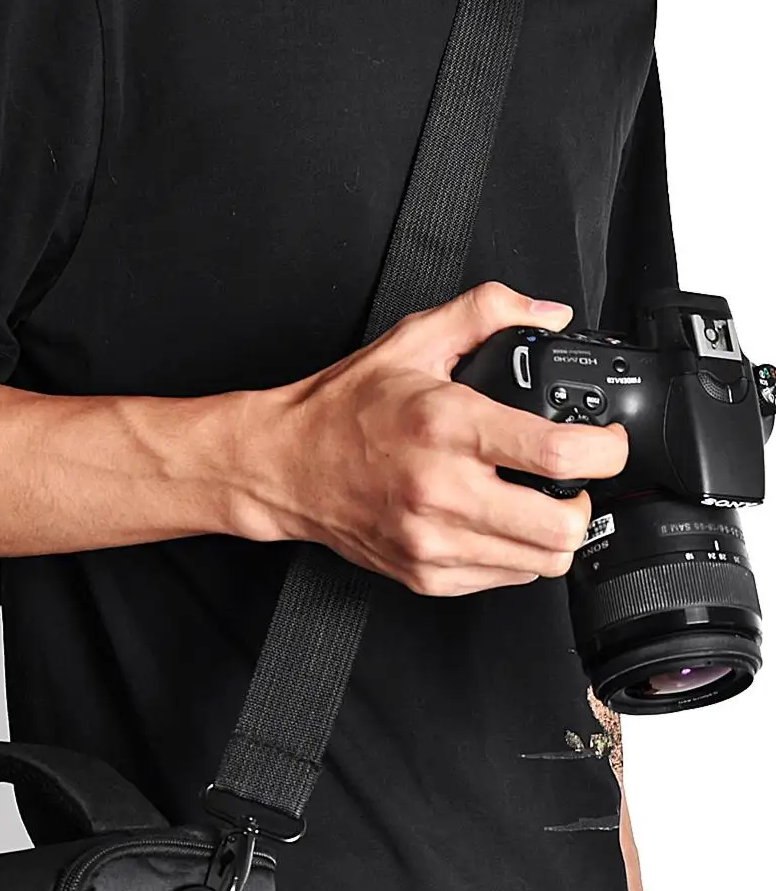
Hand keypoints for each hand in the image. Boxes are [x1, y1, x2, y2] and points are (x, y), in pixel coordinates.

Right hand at [265, 281, 629, 595]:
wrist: (284, 467)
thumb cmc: (343, 410)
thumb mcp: (413, 340)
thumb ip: (486, 311)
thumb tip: (548, 312)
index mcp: (447, 427)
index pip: (557, 455)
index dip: (605, 451)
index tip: (604, 442)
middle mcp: (441, 491)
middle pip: (561, 528)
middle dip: (584, 502)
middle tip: (572, 481)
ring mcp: (432, 541)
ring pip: (541, 562)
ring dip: (553, 533)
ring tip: (534, 502)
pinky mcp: (425, 574)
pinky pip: (504, 579)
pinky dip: (516, 554)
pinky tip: (495, 522)